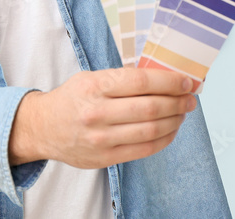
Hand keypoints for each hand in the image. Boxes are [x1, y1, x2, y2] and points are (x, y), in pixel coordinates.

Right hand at [8, 68, 195, 168]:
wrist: (43, 128)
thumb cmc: (72, 98)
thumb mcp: (90, 78)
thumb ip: (122, 78)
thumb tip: (162, 76)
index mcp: (94, 86)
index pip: (141, 82)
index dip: (169, 81)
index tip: (186, 80)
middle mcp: (97, 113)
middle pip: (151, 107)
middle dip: (178, 101)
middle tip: (191, 97)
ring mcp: (101, 138)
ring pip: (151, 130)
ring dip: (175, 120)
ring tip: (183, 112)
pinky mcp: (105, 158)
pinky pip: (144, 150)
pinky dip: (164, 139)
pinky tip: (171, 130)